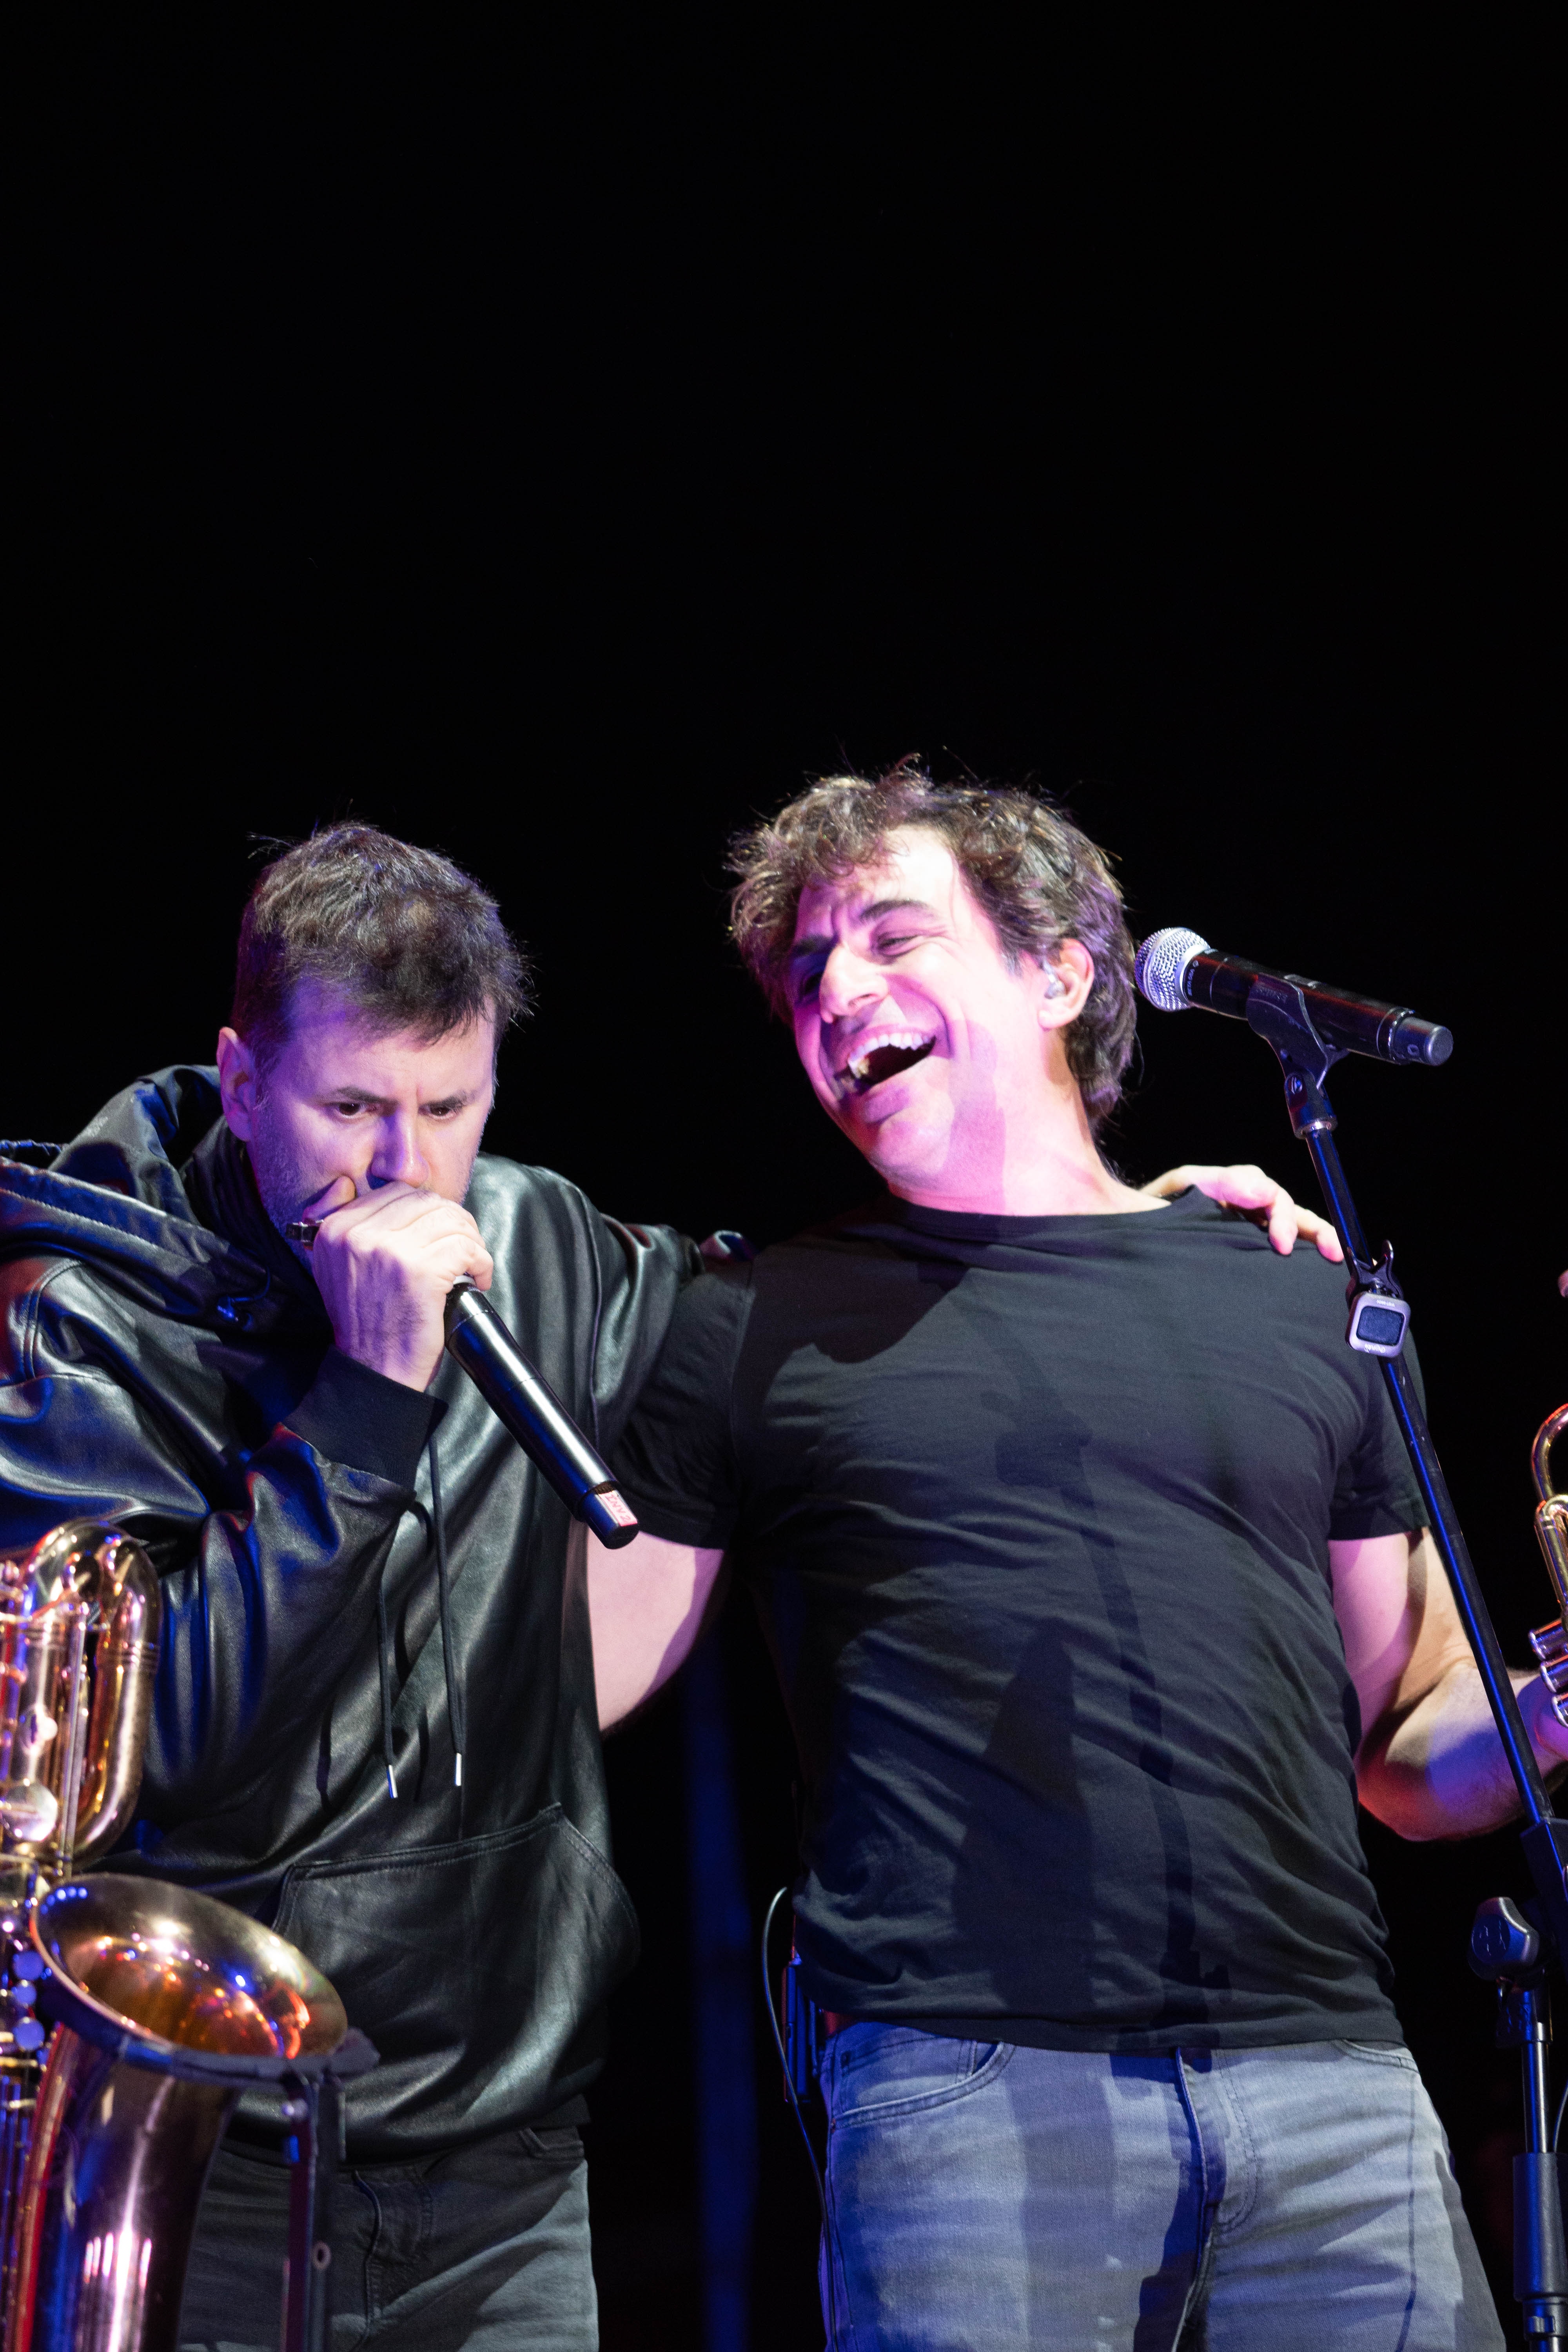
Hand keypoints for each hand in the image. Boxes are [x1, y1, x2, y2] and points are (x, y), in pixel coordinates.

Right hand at [302, 1177, 493, 1390]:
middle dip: (452, 1220)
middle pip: (425, 1200)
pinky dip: (481, 1262)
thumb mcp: (339, 1269)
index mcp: (336, 1229)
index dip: (427, 1209)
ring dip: (470, 1240)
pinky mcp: (419, 1271)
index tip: (438, 1231)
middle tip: (463, 1246)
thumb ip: (358, 1229)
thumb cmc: (367, 1324)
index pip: (395, 1192)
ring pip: (450, 1219)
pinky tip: (478, 1278)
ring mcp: (388, 1250)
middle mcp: (357, 1234)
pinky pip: (465, 1247)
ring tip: (471, 1262)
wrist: (372, 1371)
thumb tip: (401, 1192)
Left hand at [1141, 1164, 1343, 1261]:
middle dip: (1317, 1231)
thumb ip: (1223, 1181)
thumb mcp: (1184, 1185)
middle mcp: (1247, 1211)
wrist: (1129, 1233)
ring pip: (1293, 1236)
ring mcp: (1246, 1235)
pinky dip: (1299, 1262)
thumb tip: (1265, 1190)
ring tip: (1333, 1262)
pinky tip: (1312, 1276)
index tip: (1280, 1243)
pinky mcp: (1240, 1258)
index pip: (1275, 1197)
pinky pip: (1276, 1258)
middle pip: (1294, 1216)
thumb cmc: (1154, 1207)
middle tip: (1331, 1253)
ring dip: (1315, 1245)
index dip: (1284, 1218)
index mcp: (1237, 1191)